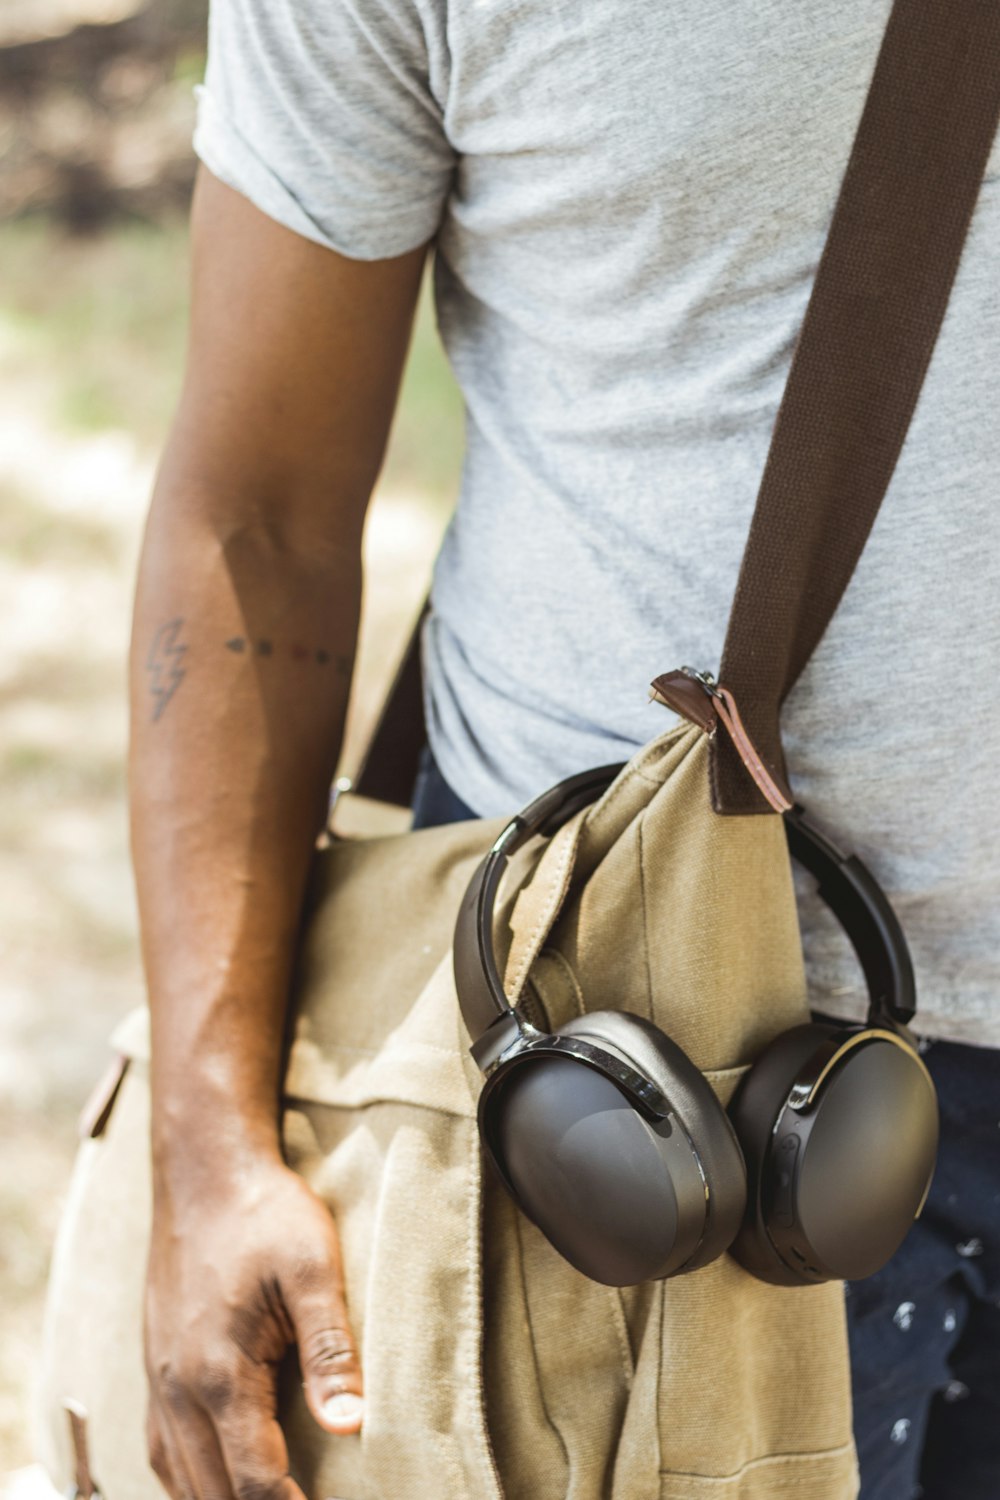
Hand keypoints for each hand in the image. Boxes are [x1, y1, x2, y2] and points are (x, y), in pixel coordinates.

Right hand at [145, 1152, 361, 1497]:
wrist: (205, 1169)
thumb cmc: (265, 1212)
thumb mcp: (312, 1269)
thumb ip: (331, 1350)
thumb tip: (350, 1425)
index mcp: (221, 1372)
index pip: (255, 1480)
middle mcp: (180, 1388)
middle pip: (212, 1492)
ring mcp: (161, 1378)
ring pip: (179, 1478)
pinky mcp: (156, 1362)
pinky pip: (162, 1449)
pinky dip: (189, 1480)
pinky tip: (214, 1480)